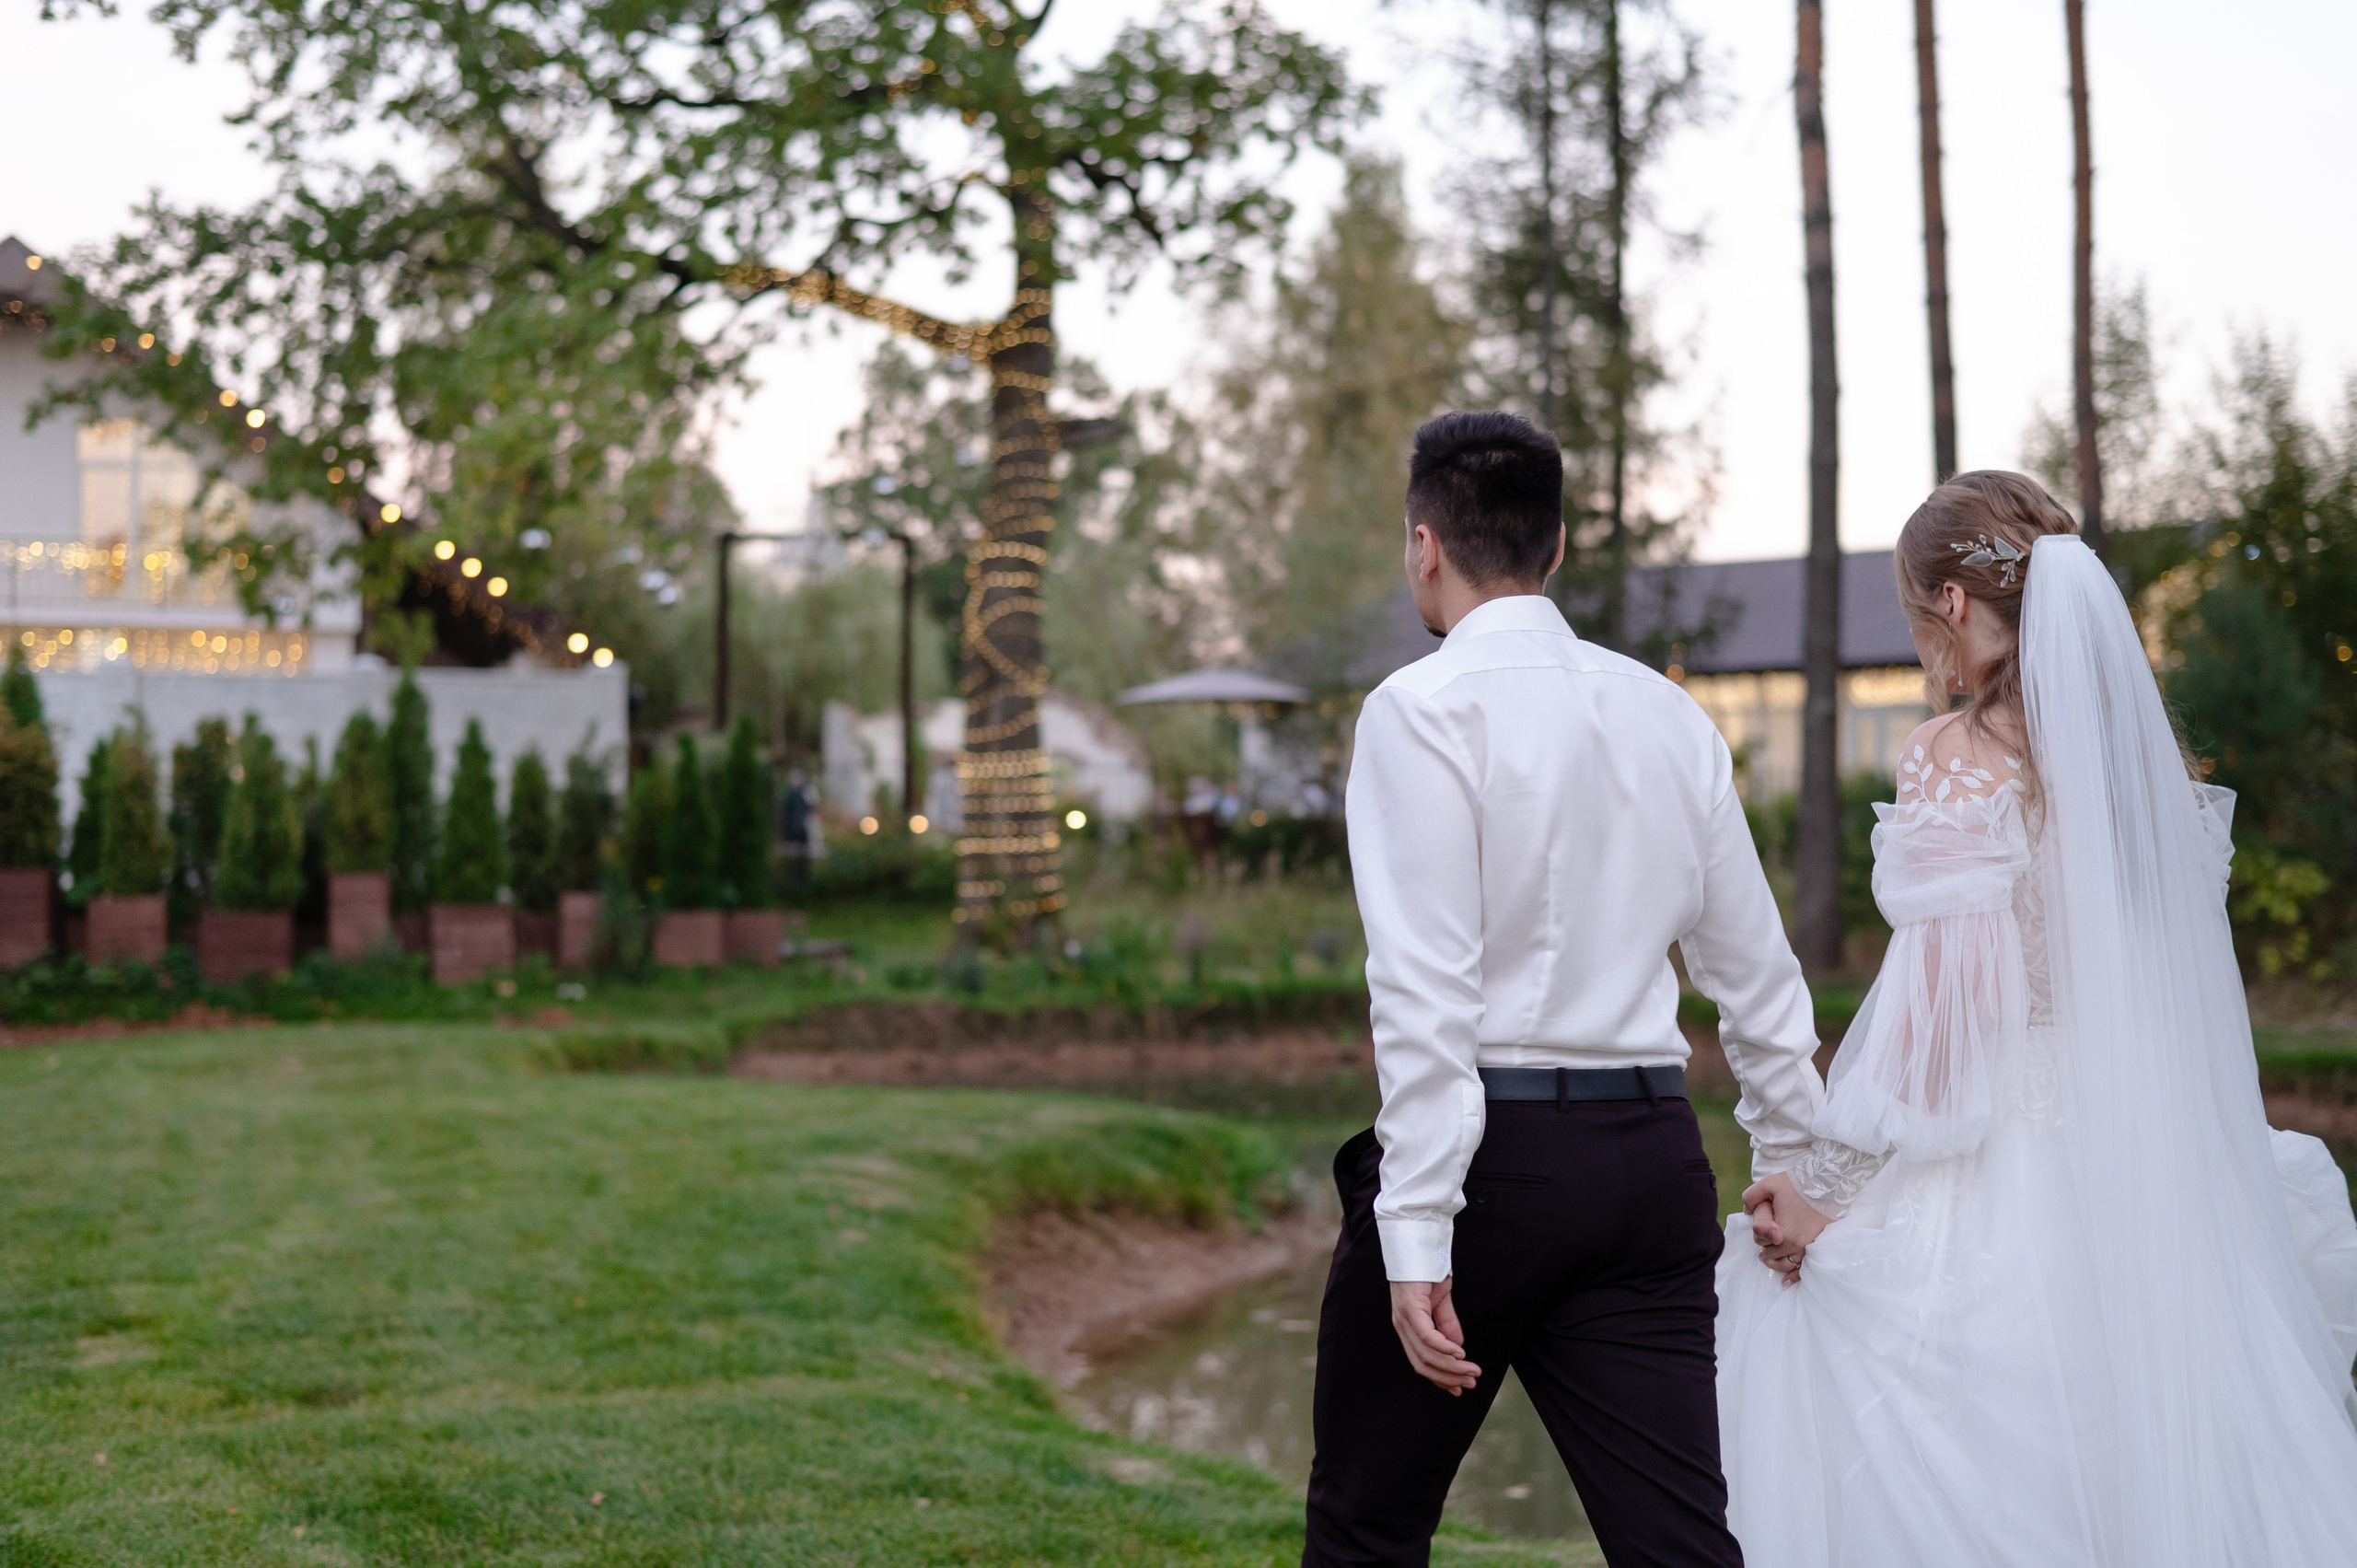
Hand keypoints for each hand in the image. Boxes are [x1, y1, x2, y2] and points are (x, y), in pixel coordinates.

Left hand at [1389, 1277, 1480, 1394]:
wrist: (1418, 1244)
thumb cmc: (1427, 1270)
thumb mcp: (1441, 1301)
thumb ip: (1447, 1324)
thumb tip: (1457, 1349)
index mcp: (1408, 1328)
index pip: (1421, 1362)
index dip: (1440, 1378)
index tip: (1459, 1389)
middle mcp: (1402, 1327)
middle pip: (1423, 1364)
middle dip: (1448, 1377)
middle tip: (1471, 1383)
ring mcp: (1404, 1319)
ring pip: (1427, 1354)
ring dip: (1452, 1367)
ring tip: (1472, 1370)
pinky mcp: (1410, 1309)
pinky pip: (1427, 1337)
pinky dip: (1444, 1348)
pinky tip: (1460, 1353)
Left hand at [1741, 1171, 1831, 1282]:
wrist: (1828, 1184)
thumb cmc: (1797, 1185)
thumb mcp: (1768, 1184)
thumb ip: (1750, 1197)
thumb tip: (1746, 1212)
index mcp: (1783, 1234)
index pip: (1759, 1239)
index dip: (1758, 1228)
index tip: (1765, 1217)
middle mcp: (1797, 1246)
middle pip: (1771, 1253)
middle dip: (1766, 1242)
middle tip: (1771, 1227)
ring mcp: (1809, 1249)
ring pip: (1784, 1264)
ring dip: (1775, 1260)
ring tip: (1767, 1255)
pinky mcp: (1818, 1249)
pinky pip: (1804, 1269)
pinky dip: (1794, 1276)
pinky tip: (1786, 1282)